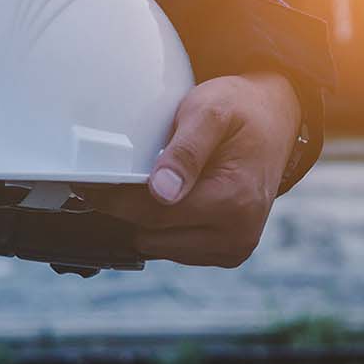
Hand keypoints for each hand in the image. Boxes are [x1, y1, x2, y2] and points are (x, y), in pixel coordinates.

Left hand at [84, 71, 300, 267]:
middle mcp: (238, 233)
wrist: (274, 119)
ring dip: (150, 218)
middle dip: (133, 205)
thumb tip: (161, 192)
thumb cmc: (241, 110)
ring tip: (163, 181)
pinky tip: (178, 197)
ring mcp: (234, 248)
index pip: (151, 213)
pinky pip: (175, 249)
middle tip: (129, 172)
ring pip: (159, 245)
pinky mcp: (229, 253)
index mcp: (234, 201)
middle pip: (151, 233)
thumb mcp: (210, 111)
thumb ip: (186, 150)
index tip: (88, 182)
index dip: (113, 197)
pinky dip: (166, 226)